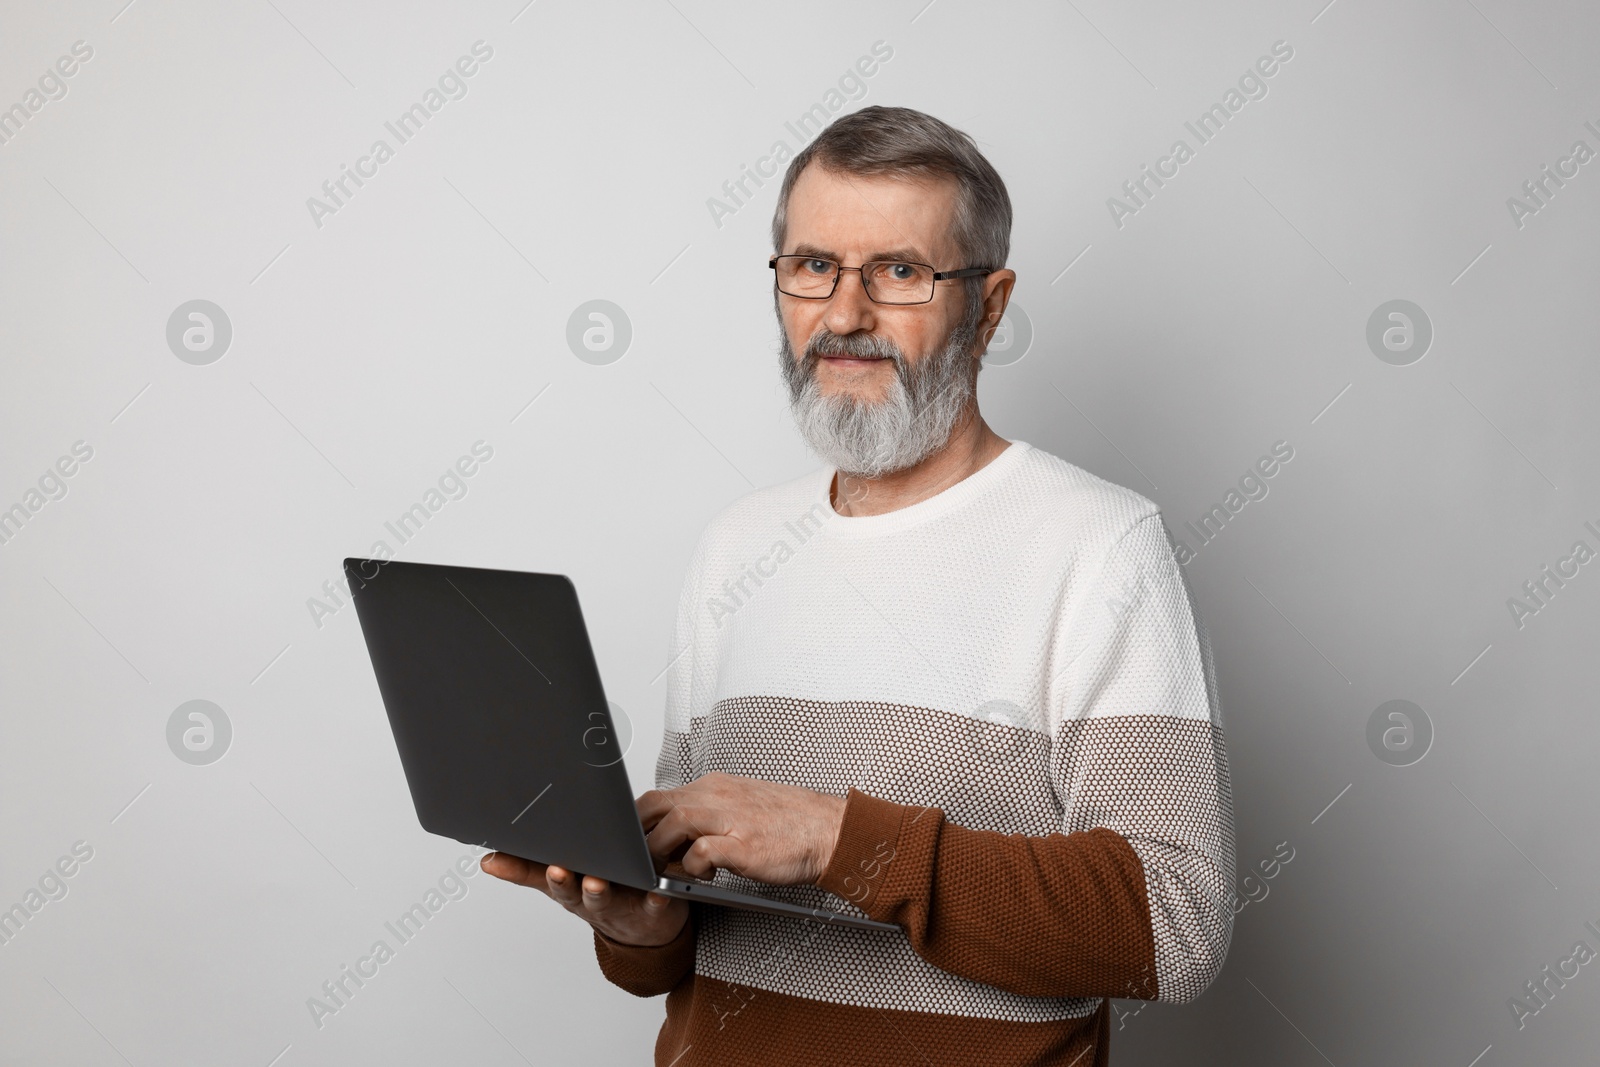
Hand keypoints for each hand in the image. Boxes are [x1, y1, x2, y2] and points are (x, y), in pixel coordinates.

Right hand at [480, 852, 687, 947]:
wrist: (647, 929)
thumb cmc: (603, 895)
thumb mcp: (562, 885)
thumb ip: (528, 871)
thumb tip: (488, 860)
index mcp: (569, 888)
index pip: (540, 877)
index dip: (520, 869)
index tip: (498, 859)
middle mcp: (589, 899)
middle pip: (571, 892)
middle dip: (562, 883)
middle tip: (555, 870)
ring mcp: (619, 906)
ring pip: (605, 900)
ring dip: (599, 892)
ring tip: (596, 882)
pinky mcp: (651, 909)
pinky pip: (653, 905)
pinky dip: (655, 899)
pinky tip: (656, 891)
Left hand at [638, 772, 846, 885]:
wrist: (828, 830)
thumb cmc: (787, 823)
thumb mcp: (740, 806)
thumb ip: (708, 813)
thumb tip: (675, 832)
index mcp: (715, 787)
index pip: (660, 795)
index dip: (638, 820)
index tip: (632, 840)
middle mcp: (718, 796)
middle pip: (657, 805)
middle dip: (639, 833)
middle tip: (638, 857)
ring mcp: (731, 819)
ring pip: (674, 824)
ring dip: (661, 850)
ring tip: (664, 869)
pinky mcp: (744, 846)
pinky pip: (702, 853)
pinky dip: (692, 867)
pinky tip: (703, 876)